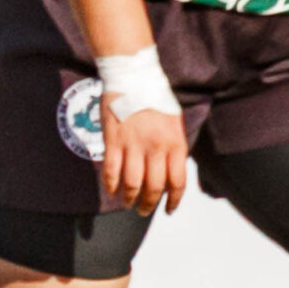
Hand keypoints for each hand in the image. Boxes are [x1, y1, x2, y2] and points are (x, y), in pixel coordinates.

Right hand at [101, 101, 188, 216]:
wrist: (133, 77)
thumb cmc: (155, 99)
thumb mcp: (175, 123)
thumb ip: (174, 148)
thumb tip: (171, 174)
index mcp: (175, 143)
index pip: (177, 182)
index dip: (173, 201)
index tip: (169, 210)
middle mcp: (156, 147)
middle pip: (154, 188)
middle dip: (149, 205)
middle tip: (144, 211)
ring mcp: (133, 145)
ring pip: (132, 184)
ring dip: (129, 199)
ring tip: (128, 203)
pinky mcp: (113, 141)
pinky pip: (112, 172)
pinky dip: (111, 185)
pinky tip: (112, 190)